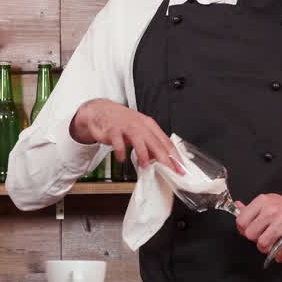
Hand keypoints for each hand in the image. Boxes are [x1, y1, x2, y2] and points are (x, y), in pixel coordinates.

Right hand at [69, 98, 183, 173]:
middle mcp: (140, 125)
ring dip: (143, 154)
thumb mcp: (139, 131)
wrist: (101, 110)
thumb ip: (149, 145)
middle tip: (169, 171)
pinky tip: (121, 159)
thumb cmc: (122, 121)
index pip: (166, 142)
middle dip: (164, 158)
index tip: (180, 168)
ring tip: (145, 166)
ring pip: (139, 140)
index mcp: (149, 125)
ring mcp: (126, 127)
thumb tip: (162, 160)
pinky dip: (120, 152)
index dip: (175, 156)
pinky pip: (118, 142)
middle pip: (156, 143)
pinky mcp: (113, 130)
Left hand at [235, 194, 281, 263]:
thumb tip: (237, 206)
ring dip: (267, 249)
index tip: (251, 232)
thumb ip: (252, 208)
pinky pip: (281, 250)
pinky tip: (280, 254)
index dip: (244, 230)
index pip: (241, 221)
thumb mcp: (269, 204)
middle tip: (264, 238)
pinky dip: (280, 256)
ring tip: (272, 246)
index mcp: (263, 201)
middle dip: (256, 240)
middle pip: (250, 235)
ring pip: (262, 244)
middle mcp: (272, 209)